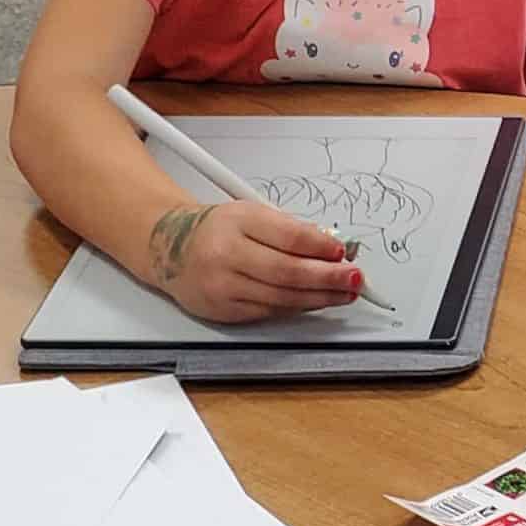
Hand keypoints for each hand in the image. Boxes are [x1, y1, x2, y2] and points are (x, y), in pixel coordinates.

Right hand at [145, 197, 358, 323]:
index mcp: (238, 222)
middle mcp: (226, 255)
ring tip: (344, 293)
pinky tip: (316, 301)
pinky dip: (297, 306)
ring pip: (281, 297)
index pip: (289, 237)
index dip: (321, 247)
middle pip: (288, 272)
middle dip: (328, 278)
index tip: (344, 252)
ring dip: (320, 297)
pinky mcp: (222, 310)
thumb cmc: (219, 228)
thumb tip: (333, 247)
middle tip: (355, 279)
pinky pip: (269, 311)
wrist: (170, 248)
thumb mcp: (253, 213)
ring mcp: (222, 286)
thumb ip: (292, 229)